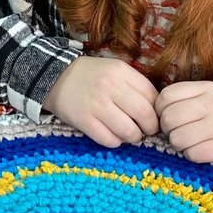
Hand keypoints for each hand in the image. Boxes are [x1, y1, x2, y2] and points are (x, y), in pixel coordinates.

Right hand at [43, 56, 158, 147]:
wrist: (55, 78)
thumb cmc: (92, 77)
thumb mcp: (115, 70)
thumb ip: (136, 85)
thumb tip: (158, 110)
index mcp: (121, 72)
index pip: (153, 97)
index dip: (158, 112)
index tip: (153, 117)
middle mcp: (110, 87)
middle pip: (145, 115)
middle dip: (150, 128)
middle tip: (146, 130)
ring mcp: (96, 105)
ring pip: (129, 131)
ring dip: (133, 137)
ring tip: (129, 134)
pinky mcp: (83, 121)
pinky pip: (109, 140)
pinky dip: (115, 142)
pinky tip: (112, 135)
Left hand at [155, 80, 212, 164]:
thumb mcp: (212, 97)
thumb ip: (186, 99)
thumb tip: (155, 112)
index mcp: (206, 88)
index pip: (166, 96)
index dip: (160, 110)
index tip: (169, 119)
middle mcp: (210, 104)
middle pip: (167, 119)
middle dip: (168, 130)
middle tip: (180, 134)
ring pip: (176, 139)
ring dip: (180, 145)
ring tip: (194, 142)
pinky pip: (191, 155)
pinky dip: (194, 156)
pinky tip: (205, 151)